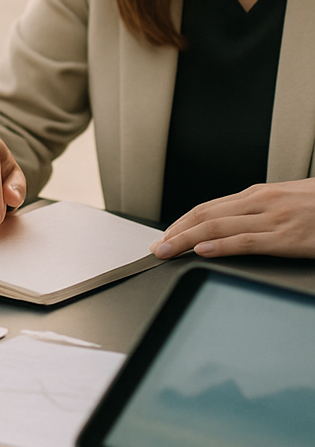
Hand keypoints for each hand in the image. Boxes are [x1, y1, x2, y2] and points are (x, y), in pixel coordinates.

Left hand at [151, 178, 314, 259]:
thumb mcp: (290, 202)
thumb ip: (263, 212)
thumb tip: (238, 226)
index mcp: (259, 194)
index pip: (208, 207)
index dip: (181, 222)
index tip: (164, 235)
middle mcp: (261, 201)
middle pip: (205, 216)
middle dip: (175, 232)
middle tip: (155, 248)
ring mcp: (275, 218)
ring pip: (217, 227)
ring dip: (185, 240)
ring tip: (166, 251)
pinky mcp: (290, 237)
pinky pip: (247, 241)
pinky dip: (220, 246)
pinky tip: (201, 252)